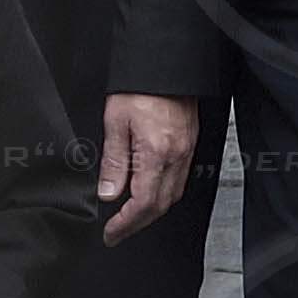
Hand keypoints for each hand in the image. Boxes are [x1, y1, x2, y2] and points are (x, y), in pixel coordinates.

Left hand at [96, 93, 200, 241]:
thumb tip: (108, 192)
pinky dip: (163, 195)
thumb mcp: (115, 122)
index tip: (111, 233)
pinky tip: (149, 193)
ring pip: (172, 196)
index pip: (142, 203)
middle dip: (138, 224)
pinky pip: (179, 180)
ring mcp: (186, 152)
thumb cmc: (140, 87)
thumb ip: (113, 161)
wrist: (166, 64)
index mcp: (156, 153)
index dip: (125, 224)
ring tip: (130, 218)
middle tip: (117, 232)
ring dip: (151, 212)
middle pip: (160, 206)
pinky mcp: (190, 144)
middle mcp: (176, 157)